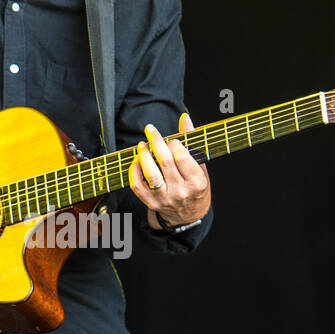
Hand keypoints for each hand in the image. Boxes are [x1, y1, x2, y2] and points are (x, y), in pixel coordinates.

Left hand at [128, 113, 210, 228]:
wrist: (189, 215)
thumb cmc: (196, 187)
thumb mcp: (200, 166)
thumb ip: (191, 141)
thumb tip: (184, 118)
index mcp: (196, 182)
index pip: (182, 158)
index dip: (174, 144)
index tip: (171, 140)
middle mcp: (181, 191)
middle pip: (165, 162)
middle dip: (156, 142)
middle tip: (151, 131)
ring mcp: (165, 199)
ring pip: (150, 174)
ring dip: (144, 156)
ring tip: (142, 145)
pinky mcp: (152, 203)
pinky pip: (137, 186)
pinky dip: (134, 171)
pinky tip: (136, 160)